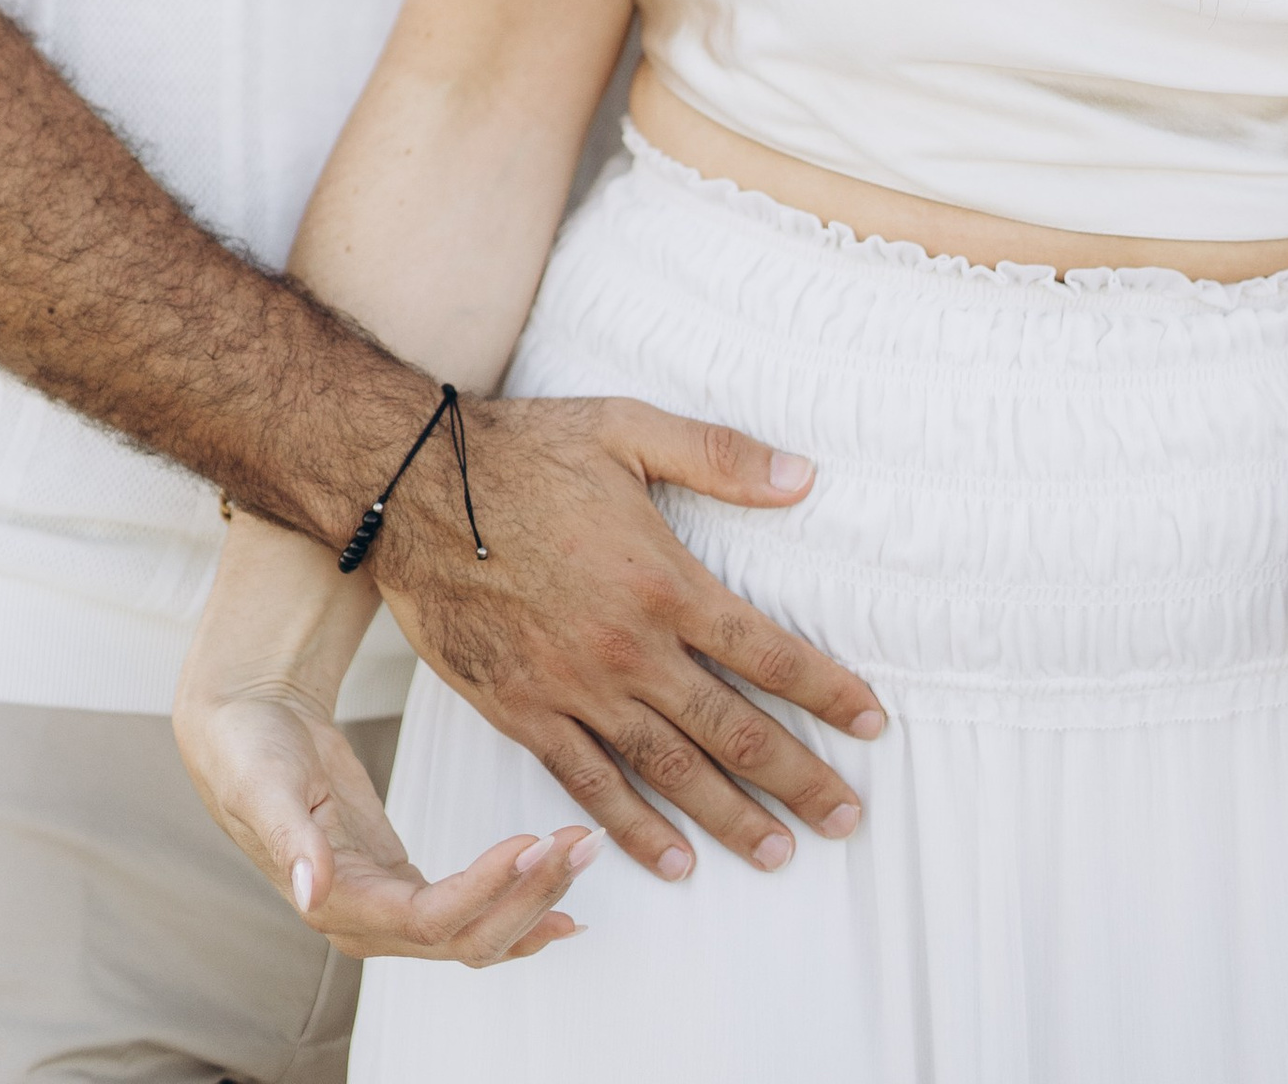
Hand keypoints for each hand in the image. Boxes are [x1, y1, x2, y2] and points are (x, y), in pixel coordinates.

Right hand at [174, 680, 592, 965]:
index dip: (486, 889)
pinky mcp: (403, 884)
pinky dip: (519, 909)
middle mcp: (367, 922)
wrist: (242, 728)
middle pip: (467, 936)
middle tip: (578, 842)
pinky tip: (561, 903)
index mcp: (336, 904)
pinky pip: (472, 914)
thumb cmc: (248, 750)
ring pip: (478, 931)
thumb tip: (310, 891)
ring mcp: (388, 909)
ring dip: (536, 898)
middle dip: (529, 895)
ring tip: (583, 853)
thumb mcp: (263, 783)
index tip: (531, 842)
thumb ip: (290, 838)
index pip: (430, 920)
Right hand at [373, 395, 884, 884]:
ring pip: (669, 772)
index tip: (872, 723)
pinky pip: (589, 786)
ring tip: (780, 852)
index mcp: (664, 583)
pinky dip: (633, 830)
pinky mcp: (524, 712)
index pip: (768, 653)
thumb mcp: (629, 427)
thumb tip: (806, 476)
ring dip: (729, 817)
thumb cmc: (525, 451)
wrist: (415, 488)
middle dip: (798, 778)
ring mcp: (575, 689)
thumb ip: (720, 456)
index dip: (827, 692)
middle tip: (848, 820)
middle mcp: (629, 649)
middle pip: (731, 730)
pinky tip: (672, 860)